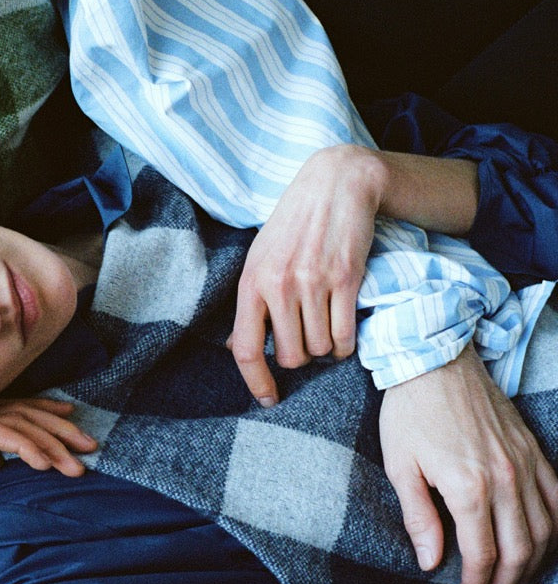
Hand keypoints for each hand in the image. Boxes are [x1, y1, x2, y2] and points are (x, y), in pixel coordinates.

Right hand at [0, 398, 95, 549]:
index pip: (5, 421)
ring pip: (11, 420)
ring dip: (49, 438)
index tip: (71, 438)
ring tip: (78, 461)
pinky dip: (25, 445)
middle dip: (57, 426)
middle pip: (15, 413)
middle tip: (91, 444)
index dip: (40, 423)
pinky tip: (46, 463)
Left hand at [230, 144, 383, 404]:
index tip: (268, 399)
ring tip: (325, 326)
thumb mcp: (259, 257)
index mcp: (251, 283)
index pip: (245, 350)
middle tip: (306, 339)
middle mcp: (278, 286)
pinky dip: (346, 344)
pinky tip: (343, 329)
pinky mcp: (345, 280)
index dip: (256, 382)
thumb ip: (251, 301)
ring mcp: (312, 283)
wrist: (335, 183)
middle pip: (290, 356)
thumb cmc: (294, 225)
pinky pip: (344, 337)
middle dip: (300, 358)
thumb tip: (237, 349)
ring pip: (319, 350)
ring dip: (326, 349)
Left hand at [380, 346, 557, 583]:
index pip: (482, 555)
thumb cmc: (410, 413)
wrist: (436, 360)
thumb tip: (430, 561)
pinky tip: (542, 544)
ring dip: (534, 564)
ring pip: (547, 530)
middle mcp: (506, 479)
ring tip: (513, 582)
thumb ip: (418, 517)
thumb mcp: (400, 467)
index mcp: (468, 487)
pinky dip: (556, 528)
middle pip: (521, 550)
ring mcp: (525, 463)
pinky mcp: (534, 450)